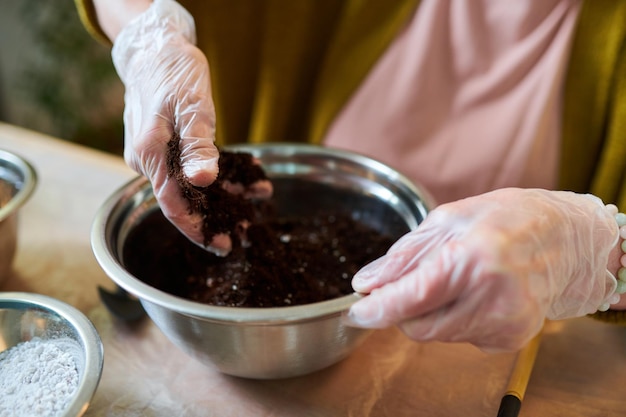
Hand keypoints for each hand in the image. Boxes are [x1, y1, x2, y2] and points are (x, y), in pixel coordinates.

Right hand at [111, 0, 263, 254]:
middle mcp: (149, 159)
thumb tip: (204, 181)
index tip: (223, 245)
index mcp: (150, 154)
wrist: (157, 47)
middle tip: (249, 226)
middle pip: (185, 199)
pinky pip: (194, 166)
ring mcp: (157, 153)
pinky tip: (248, 174)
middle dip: (218, 215)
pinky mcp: (168, 145)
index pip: (174, 205)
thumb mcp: (192, 108)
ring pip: (193, 184)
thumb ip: (197, 146)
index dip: (199, 229)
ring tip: (259, 194)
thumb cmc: (174, 72)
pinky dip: (221, 172)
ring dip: (226, 192)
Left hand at [346, 188, 619, 351]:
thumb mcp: (447, 220)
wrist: (564, 239)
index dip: (378, 310)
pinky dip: (453, 319)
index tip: (356, 312)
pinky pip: (461, 338)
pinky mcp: (511, 337)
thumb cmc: (507, 218)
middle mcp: (492, 295)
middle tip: (405, 285)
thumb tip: (366, 283)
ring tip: (451, 280)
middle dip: (401, 311)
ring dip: (429, 313)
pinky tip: (472, 293)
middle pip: (420, 327)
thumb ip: (403, 257)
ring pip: (438, 336)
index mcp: (474, 257)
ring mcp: (505, 321)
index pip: (412, 298)